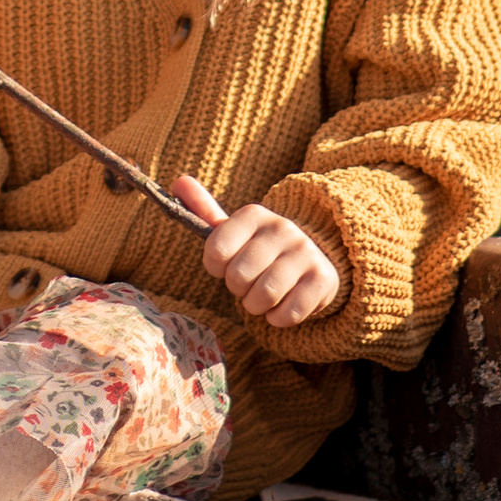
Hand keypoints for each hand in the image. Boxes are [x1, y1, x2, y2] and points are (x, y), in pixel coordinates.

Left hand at [174, 177, 343, 328]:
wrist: (311, 262)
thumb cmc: (260, 250)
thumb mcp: (234, 230)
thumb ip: (204, 210)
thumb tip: (178, 182)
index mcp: (254, 214)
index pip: (215, 250)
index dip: (215, 266)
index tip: (224, 264)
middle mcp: (282, 228)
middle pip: (238, 276)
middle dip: (237, 288)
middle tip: (247, 281)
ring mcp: (305, 253)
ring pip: (263, 296)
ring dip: (256, 306)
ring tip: (261, 295)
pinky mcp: (322, 279)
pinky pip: (288, 313)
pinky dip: (278, 318)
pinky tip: (282, 305)